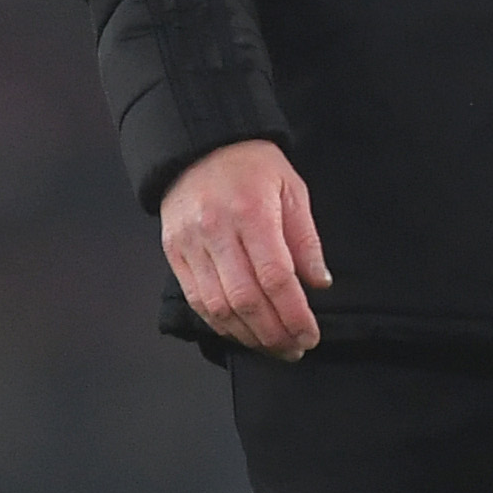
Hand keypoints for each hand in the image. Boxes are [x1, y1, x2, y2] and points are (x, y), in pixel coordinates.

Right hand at [161, 140, 328, 357]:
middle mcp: (217, 231)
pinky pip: (196, 299)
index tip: (311, 334)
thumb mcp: (292, 189)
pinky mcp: (174, 252)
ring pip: (218, 306)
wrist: (199, 144)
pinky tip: (242, 332)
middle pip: (246, 299)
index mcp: (252, 213)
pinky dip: (221, 323)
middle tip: (295, 348)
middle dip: (274, 333)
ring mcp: (190, 243)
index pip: (275, 277)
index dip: (294, 314)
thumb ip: (305, 239)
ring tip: (273, 347)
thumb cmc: (253, 166)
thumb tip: (318, 283)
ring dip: (248, 335)